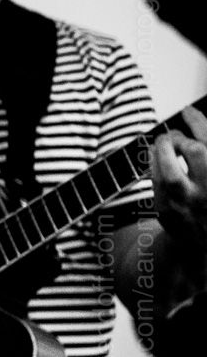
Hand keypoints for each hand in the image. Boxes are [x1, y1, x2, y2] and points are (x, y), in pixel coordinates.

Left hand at [153, 106, 206, 249]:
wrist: (204, 245)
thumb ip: (204, 149)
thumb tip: (192, 119)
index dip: (199, 123)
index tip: (189, 110)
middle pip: (196, 152)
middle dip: (182, 137)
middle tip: (176, 135)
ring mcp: (189, 206)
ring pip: (170, 169)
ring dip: (163, 149)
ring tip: (165, 143)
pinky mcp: (167, 212)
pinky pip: (155, 181)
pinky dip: (155, 164)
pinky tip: (158, 158)